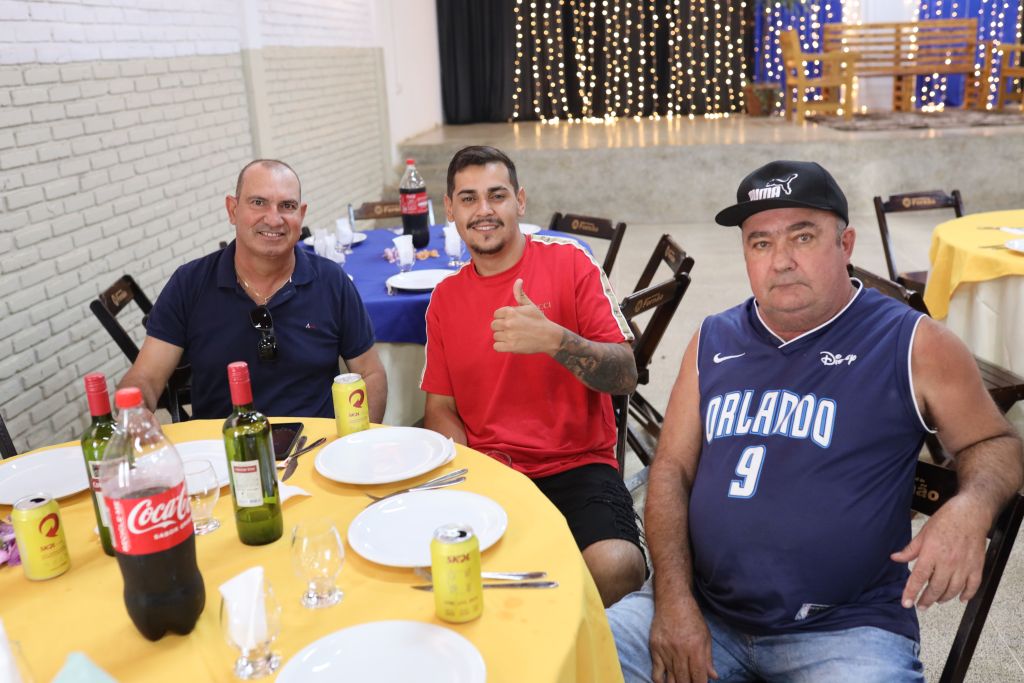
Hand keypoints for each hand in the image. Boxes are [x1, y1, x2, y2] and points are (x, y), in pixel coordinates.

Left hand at [491, 278, 560, 354]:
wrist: (549, 336)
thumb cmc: (538, 319)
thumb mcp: (529, 305)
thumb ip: (520, 294)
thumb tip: (518, 280)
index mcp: (510, 311)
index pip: (496, 315)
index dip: (503, 318)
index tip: (513, 321)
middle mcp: (508, 323)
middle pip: (493, 325)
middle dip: (501, 327)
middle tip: (513, 329)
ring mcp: (509, 335)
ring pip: (495, 336)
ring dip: (503, 337)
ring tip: (514, 336)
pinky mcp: (511, 347)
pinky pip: (496, 346)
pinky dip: (502, 346)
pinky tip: (511, 343)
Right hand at [649, 596, 717, 682]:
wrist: (672, 601)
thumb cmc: (692, 617)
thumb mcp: (705, 636)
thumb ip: (708, 658)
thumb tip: (713, 676)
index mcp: (695, 648)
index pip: (699, 676)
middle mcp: (680, 651)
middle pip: (684, 679)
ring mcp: (666, 650)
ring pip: (671, 678)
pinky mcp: (655, 648)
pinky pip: (656, 671)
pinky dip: (660, 681)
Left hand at [891, 495, 989, 610]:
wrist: (970, 513)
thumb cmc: (945, 520)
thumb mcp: (923, 533)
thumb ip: (910, 549)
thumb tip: (895, 558)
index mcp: (931, 553)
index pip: (918, 578)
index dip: (911, 592)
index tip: (906, 603)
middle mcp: (947, 562)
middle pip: (936, 588)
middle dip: (926, 600)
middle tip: (921, 606)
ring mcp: (963, 566)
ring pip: (953, 590)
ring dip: (943, 598)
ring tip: (936, 600)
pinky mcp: (976, 566)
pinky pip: (973, 586)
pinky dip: (967, 595)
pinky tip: (960, 599)